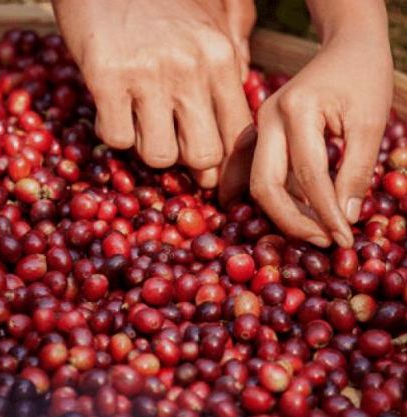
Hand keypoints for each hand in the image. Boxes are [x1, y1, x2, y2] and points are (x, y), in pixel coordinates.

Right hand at [53, 0, 254, 190]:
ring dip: (148, 148)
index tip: (212, 179)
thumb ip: (235, 51)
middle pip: (203, 154)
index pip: (238, 133)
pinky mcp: (106, 76)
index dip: (226, 166)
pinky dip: (114, 134)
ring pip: (160, 154)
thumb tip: (242, 93)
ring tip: (140, 123)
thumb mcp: (212, 13)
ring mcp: (148, 73)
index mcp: (221, 56)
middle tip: (172, 145)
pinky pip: (117, 138)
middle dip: (187, 162)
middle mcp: (190, 68)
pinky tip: (113, 110)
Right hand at [250, 3, 392, 246]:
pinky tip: (286, 215)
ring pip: (257, 182)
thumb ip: (356, 171)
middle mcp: (267, 118)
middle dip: (292, 221)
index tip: (344, 239)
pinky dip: (271, 196)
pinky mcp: (259, 132)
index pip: (308, 175)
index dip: (326, 213)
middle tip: (323, 240)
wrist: (345, 47)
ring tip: (312, 231)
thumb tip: (344, 219)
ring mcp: (258, 125)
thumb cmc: (364, 77)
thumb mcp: (371, 122)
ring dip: (281, 213)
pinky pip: (256, 172)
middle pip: (266, 184)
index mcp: (296, 110)